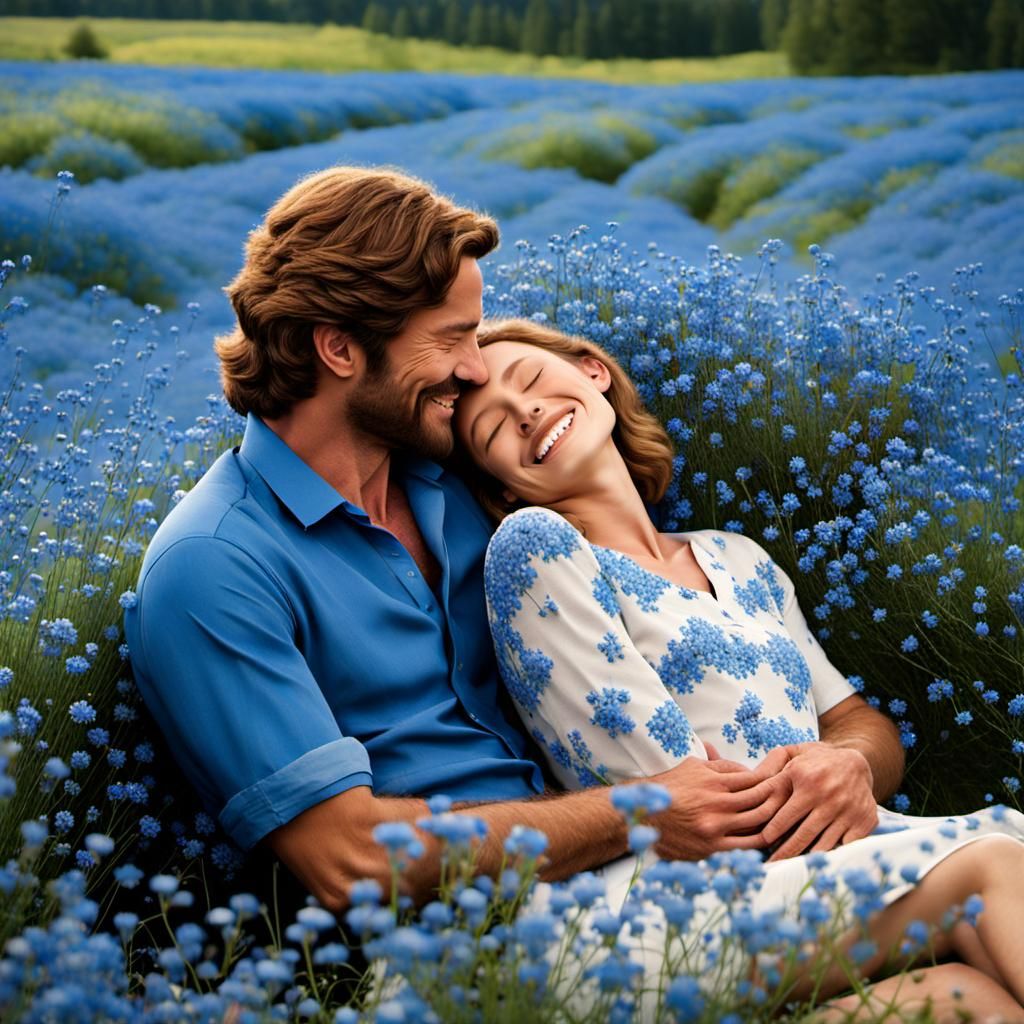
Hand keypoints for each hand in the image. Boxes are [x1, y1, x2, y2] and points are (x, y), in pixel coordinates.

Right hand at [644, 754, 791, 861]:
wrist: (644, 813)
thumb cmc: (670, 786)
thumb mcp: (694, 766)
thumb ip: (722, 767)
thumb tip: (747, 769)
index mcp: (715, 781)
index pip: (755, 779)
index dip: (774, 779)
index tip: (787, 780)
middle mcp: (718, 804)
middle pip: (762, 801)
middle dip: (782, 799)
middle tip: (798, 799)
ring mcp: (716, 827)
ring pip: (759, 824)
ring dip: (777, 822)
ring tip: (792, 821)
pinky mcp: (712, 847)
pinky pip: (746, 847)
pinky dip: (762, 844)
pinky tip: (773, 842)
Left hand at [761, 742, 877, 861]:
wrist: (856, 762)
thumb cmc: (816, 762)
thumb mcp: (793, 761)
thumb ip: (773, 779)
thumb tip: (750, 795)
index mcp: (808, 782)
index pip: (785, 816)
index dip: (772, 833)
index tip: (762, 845)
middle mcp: (830, 798)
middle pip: (803, 836)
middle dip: (785, 853)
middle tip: (771, 866)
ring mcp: (849, 812)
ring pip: (824, 845)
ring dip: (806, 859)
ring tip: (790, 869)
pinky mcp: (864, 822)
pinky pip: (845, 846)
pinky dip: (833, 855)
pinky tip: (819, 863)